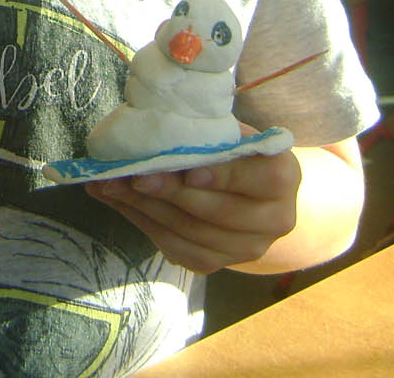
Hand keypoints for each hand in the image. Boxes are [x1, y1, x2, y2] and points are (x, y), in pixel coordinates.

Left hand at [86, 139, 300, 272]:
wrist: (252, 194)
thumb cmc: (235, 150)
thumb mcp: (231, 133)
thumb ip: (207, 135)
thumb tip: (154, 130)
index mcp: (283, 176)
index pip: (260, 178)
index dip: (224, 176)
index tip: (189, 170)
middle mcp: (274, 219)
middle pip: (217, 212)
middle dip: (169, 192)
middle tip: (132, 175)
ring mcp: (246, 248)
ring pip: (191, 233)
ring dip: (144, 208)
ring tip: (110, 185)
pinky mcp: (216, 263)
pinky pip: (175, 247)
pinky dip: (142, 222)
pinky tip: (117, 201)